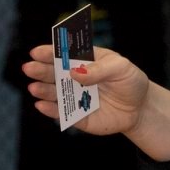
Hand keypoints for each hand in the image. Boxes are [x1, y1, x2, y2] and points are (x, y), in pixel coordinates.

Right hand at [21, 44, 149, 137]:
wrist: (141, 109)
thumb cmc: (130, 82)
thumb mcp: (121, 68)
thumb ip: (99, 69)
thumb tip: (74, 72)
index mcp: (83, 60)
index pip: (63, 54)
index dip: (49, 52)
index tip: (36, 52)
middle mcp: (75, 78)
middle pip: (54, 73)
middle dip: (40, 70)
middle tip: (29, 68)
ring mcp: (75, 97)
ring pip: (54, 93)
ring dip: (43, 90)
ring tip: (34, 88)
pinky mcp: (78, 117)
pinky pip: (63, 114)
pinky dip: (51, 110)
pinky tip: (41, 105)